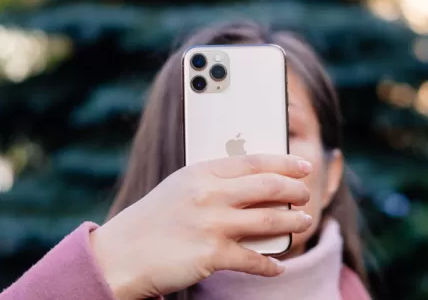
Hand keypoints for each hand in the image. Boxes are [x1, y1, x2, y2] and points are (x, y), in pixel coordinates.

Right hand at [90, 154, 312, 298]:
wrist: (121, 254)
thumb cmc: (152, 220)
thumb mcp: (180, 188)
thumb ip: (213, 183)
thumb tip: (255, 186)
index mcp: (201, 172)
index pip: (254, 161)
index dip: (285, 163)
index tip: (303, 167)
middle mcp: (209, 194)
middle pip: (269, 187)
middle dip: (296, 191)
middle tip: (306, 196)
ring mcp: (212, 224)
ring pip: (270, 220)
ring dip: (293, 222)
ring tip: (303, 222)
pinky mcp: (212, 255)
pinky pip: (254, 259)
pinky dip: (271, 264)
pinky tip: (278, 265)